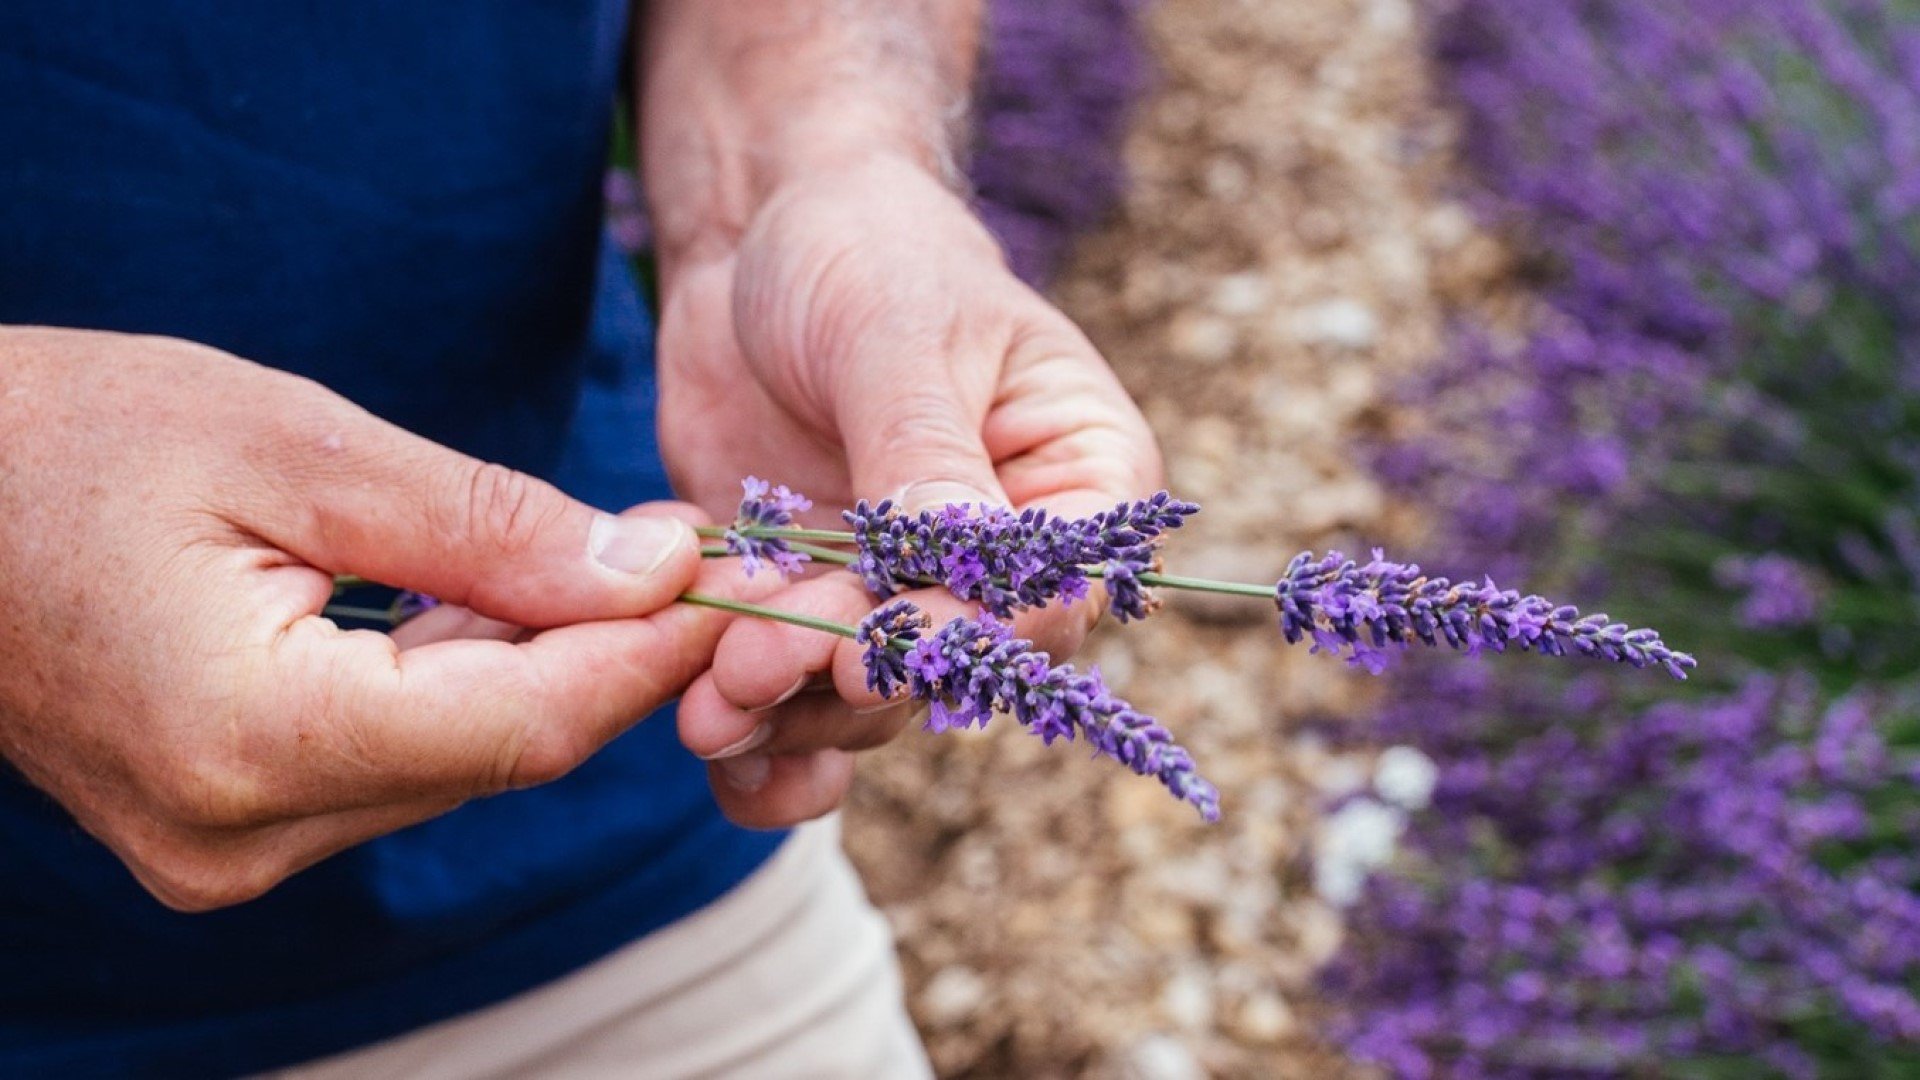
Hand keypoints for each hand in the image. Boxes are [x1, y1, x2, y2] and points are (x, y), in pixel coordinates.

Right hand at [0, 327, 739, 910]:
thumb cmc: (73, 439)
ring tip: (600, 563)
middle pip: (502, 752)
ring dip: (539, 667)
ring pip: (458, 763)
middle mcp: (242, 835)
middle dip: (607, 653)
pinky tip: (489, 606)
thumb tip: (654, 570)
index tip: (725, 575)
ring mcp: (226, 851)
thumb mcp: (293, 449)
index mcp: (252, 739)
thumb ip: (486, 527)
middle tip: (682, 551)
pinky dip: (460, 686)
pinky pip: (395, 764)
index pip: (525, 726)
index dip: (644, 654)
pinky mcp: (226, 832)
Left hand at [654, 155, 1161, 827]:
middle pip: (950, 663)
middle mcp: (1006, 559)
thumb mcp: (897, 334)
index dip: (967, 635)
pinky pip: (795, 692)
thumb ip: (923, 451)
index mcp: (1080, 481)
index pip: (1053, 595)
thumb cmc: (870, 250)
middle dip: (847, 678)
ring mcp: (907, 591)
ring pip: (867, 700)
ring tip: (703, 701)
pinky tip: (695, 731)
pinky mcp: (819, 606)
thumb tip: (954, 558)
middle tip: (750, 666)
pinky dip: (747, 722)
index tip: (874, 652)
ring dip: (786, 711)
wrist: (764, 238)